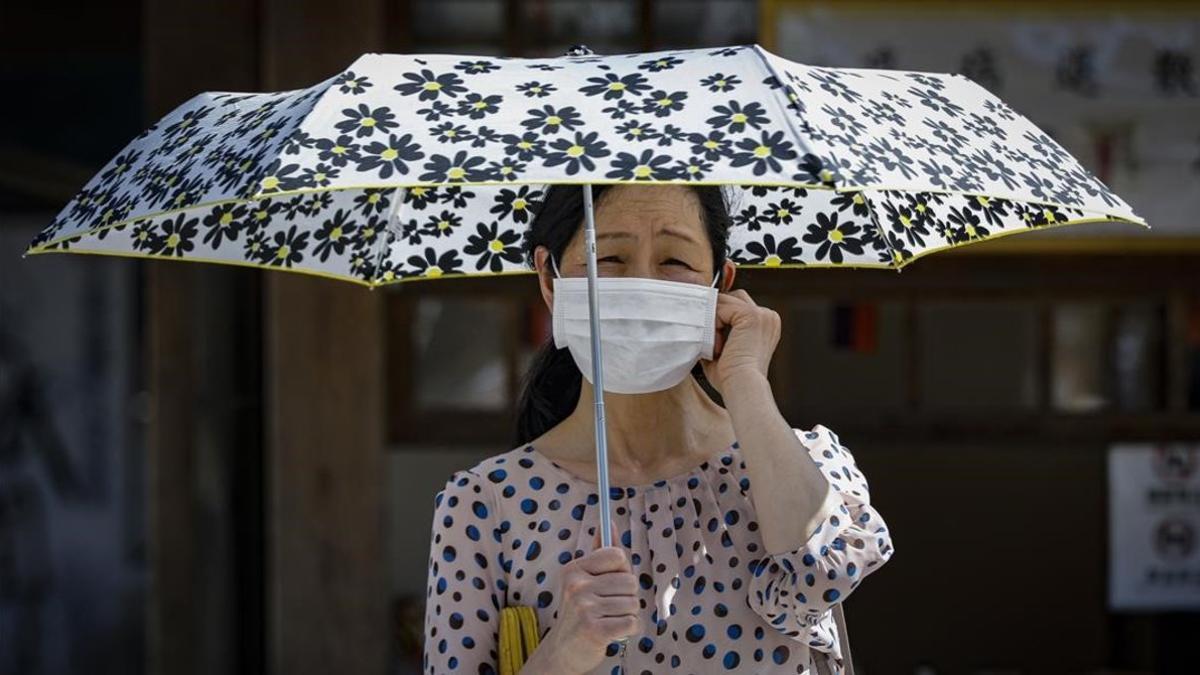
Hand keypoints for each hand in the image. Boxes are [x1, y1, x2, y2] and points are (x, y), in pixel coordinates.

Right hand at [526, 524, 639, 674]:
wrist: (564, 651)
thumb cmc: (580, 612)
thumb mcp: (585, 579)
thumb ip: (600, 553)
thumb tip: (609, 523)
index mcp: (574, 569)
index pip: (618, 555)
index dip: (622, 571)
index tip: (610, 584)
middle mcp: (576, 586)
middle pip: (630, 581)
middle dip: (627, 596)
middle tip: (609, 607)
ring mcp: (584, 608)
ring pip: (633, 603)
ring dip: (628, 615)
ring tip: (609, 620)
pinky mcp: (595, 630)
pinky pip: (632, 623)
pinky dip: (629, 630)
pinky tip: (614, 633)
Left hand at [700, 288, 780, 392]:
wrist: (741, 387)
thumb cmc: (731, 378)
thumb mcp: (724, 350)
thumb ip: (715, 334)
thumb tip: (696, 323)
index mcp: (766, 325)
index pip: (738, 306)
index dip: (720, 316)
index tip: (709, 335)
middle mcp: (768, 317)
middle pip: (733, 298)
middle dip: (716, 311)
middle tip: (706, 335)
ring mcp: (762, 315)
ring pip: (726, 300)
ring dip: (712, 317)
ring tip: (709, 340)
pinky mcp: (752, 315)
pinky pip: (722, 306)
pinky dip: (712, 321)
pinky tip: (713, 340)